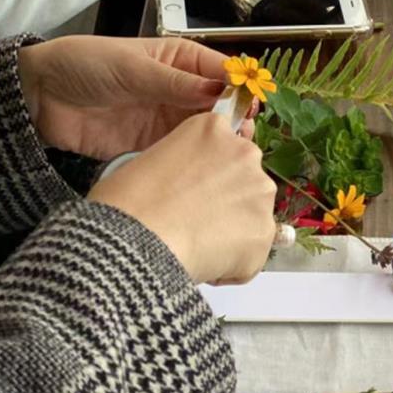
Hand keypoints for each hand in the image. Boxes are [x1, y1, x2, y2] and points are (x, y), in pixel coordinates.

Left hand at [18, 36, 229, 160]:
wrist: (42, 96)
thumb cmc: (86, 65)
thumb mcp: (134, 68)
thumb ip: (176, 83)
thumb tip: (219, 91)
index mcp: (181, 60)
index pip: (222, 71)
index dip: (240, 87)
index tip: (251, 104)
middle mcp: (180, 90)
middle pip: (220, 105)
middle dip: (235, 118)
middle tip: (243, 134)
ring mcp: (167, 119)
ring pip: (206, 133)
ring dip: (219, 142)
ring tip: (230, 153)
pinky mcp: (153, 146)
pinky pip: (181, 154)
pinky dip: (195, 161)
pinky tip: (206, 168)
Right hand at [89, 115, 275, 283]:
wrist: (137, 238)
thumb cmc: (128, 200)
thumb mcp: (152, 159)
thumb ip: (184, 164)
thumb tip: (191, 187)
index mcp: (213, 128)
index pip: (224, 149)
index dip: (210, 175)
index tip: (193, 192)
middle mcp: (245, 153)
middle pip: (244, 180)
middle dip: (227, 201)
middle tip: (194, 220)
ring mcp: (259, 191)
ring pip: (252, 217)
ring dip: (233, 232)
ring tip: (196, 244)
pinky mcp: (265, 231)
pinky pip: (252, 253)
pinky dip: (233, 264)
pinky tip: (204, 262)